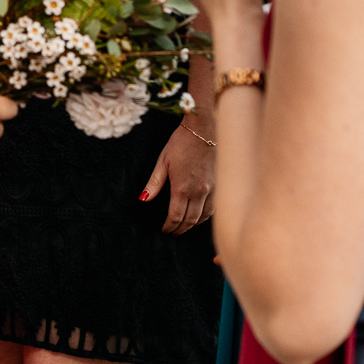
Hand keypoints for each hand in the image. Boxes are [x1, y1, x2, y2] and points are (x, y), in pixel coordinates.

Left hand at [141, 118, 215, 233]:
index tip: (165, 231)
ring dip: (194, 225)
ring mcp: (212, 189)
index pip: (176, 216)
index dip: (169, 227)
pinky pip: (214, 207)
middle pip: (190, 220)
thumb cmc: (182, 142)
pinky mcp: (220, 184)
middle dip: (181, 229)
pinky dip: (206, 216)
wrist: (204, 129)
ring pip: (204, 216)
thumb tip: (143, 199)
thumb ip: (154, 183)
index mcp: (182, 187)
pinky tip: (200, 216)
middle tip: (174, 233)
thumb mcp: (163, 161)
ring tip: (185, 227)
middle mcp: (199, 191)